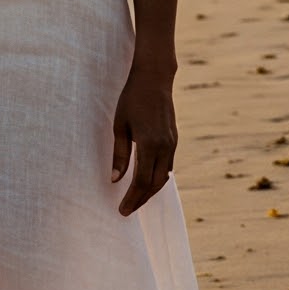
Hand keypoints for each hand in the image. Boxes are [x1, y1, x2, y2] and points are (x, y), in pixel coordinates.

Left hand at [111, 57, 176, 214]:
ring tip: (134, 200)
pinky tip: (146, 182)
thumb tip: (115, 180)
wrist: (155, 79)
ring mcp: (172, 144)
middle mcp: (165, 147)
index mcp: (149, 144)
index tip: (122, 211)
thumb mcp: (119, 126)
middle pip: (154, 184)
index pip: (141, 181)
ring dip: (150, 191)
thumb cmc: (132, 99)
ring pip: (163, 177)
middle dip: (140, 200)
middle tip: (126, 211)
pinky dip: (157, 178)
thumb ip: (119, 154)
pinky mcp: (174, 140)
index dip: (132, 198)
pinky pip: (167, 166)